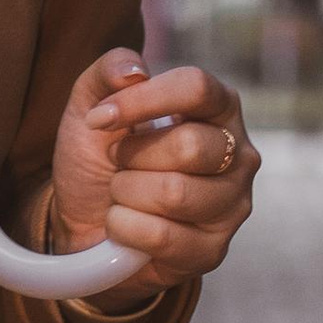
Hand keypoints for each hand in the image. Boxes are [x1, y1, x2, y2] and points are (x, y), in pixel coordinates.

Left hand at [48, 54, 257, 288]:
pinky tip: (125, 224)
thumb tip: (135, 71)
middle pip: (189, 145)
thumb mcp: (90, 106)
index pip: (197, 87)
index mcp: (218, 108)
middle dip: (133, 156)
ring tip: (124, 192)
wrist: (83, 222)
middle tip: (120, 162)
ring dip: (126, 192)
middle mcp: (238, 154)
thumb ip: (109, 71)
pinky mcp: (213, 251)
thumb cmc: (100, 158)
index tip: (100, 117)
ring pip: (175, 193)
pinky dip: (124, 228)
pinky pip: (161, 236)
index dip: (144, 101)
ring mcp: (232, 205)